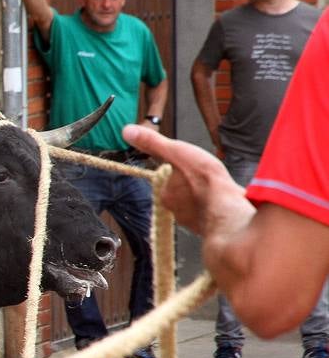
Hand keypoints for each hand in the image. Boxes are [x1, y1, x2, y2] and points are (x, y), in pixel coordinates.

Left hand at [122, 124, 252, 237]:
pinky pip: (215, 212)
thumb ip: (153, 143)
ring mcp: (196, 220)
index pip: (169, 178)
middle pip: (185, 191)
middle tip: (208, 176)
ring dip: (208, 195)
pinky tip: (228, 199)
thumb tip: (127, 131)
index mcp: (166, 193)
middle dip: (195, 183)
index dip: (182, 169)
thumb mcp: (176, 152)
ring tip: (218, 187)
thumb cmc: (204, 181)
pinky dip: (219, 205)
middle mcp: (177, 211)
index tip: (193, 166)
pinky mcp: (214, 226)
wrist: (229, 211)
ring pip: (200, 203)